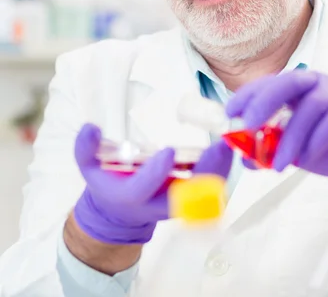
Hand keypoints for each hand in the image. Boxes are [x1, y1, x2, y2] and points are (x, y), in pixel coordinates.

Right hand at [74, 124, 232, 243]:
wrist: (120, 211)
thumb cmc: (107, 183)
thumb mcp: (88, 165)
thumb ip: (85, 147)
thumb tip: (89, 127)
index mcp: (131, 196)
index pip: (144, 188)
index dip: (155, 172)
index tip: (166, 152)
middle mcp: (157, 204)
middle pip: (185, 195)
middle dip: (204, 173)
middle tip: (217, 146)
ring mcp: (177, 204)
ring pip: (204, 193)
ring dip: (218, 170)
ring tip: (229, 143)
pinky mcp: (190, 200)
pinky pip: (210, 188)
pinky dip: (221, 169)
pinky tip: (228, 149)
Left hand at [226, 70, 327, 178]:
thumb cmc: (325, 147)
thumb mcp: (291, 149)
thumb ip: (269, 150)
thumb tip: (244, 159)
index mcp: (297, 87)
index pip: (269, 83)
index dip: (248, 94)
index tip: (230, 112)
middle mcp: (316, 83)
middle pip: (289, 82)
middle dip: (265, 102)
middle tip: (249, 126)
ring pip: (310, 107)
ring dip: (290, 137)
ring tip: (278, 165)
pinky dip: (314, 142)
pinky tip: (304, 161)